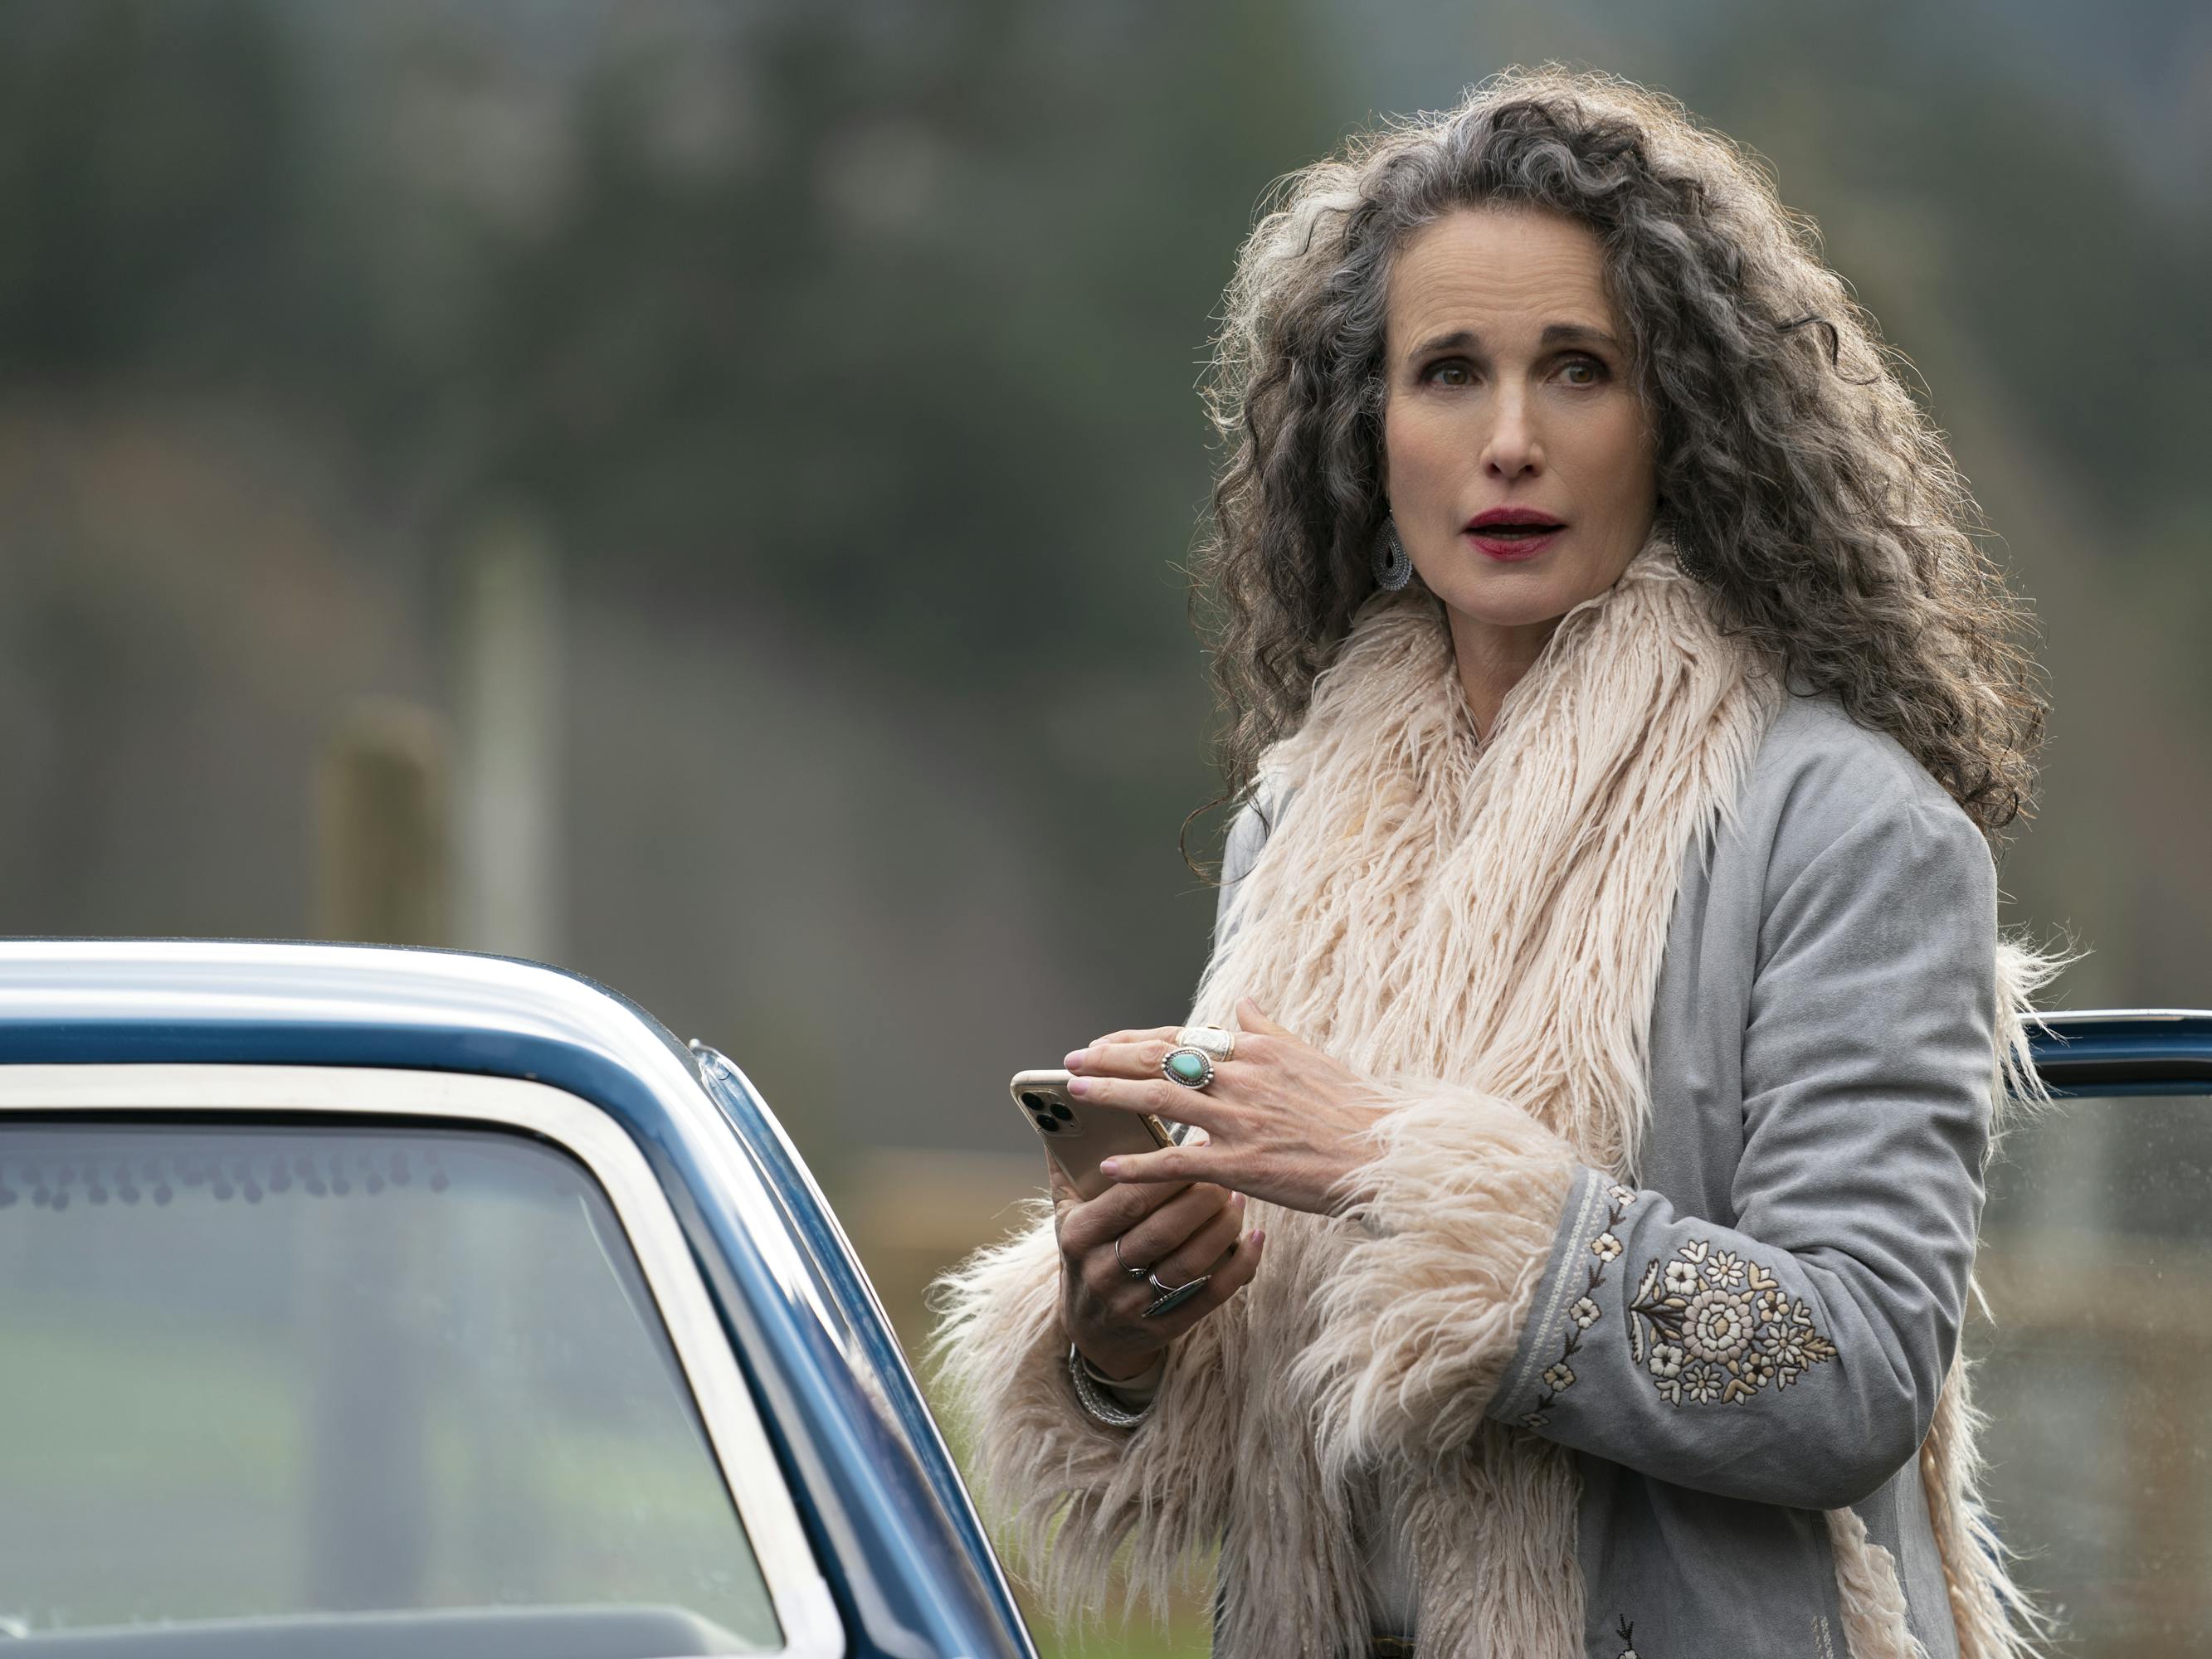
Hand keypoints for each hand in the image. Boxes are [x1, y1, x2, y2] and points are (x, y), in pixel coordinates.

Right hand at [1049, 1153, 1263, 1381]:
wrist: (1090, 1331)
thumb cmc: (1084, 1254)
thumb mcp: (1065, 1215)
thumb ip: (1068, 1167)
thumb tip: (1059, 1110)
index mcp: (1079, 1236)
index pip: (1127, 1200)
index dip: (1164, 1173)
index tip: (1195, 1146)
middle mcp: (1104, 1272)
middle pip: (1163, 1231)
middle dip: (1200, 1198)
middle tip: (1226, 1170)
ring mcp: (1134, 1304)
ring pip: (1189, 1263)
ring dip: (1222, 1228)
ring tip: (1239, 1197)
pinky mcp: (1164, 1327)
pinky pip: (1210, 1297)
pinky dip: (1239, 1268)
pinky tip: (1256, 1240)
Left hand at [1063, 996, 1389, 1216]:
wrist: (1386, 1156)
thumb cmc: (1355, 1110)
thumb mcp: (1312, 1057)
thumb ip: (1268, 1031)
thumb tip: (1242, 1001)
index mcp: (1257, 1051)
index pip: (1181, 1039)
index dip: (1135, 1041)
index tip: (1103, 1044)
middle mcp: (1243, 1078)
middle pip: (1160, 1061)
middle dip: (1110, 1059)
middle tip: (1072, 1062)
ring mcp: (1240, 1120)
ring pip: (1159, 1101)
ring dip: (1112, 1095)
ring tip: (1076, 1093)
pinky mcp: (1243, 1164)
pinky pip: (1179, 1162)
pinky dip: (1141, 1164)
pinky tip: (1110, 1167)